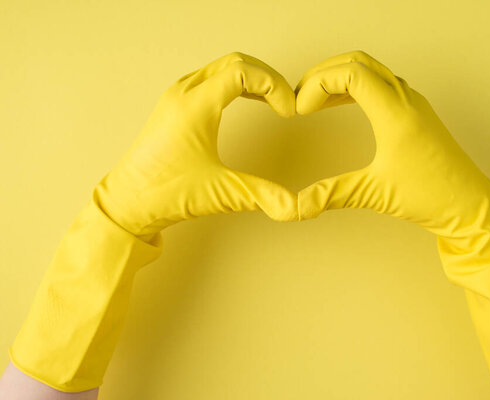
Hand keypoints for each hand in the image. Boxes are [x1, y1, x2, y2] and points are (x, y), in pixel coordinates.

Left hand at [95, 52, 298, 238]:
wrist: (127, 203)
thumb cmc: (164, 194)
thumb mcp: (221, 193)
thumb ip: (264, 195)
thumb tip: (299, 206)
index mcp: (194, 106)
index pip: (243, 72)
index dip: (275, 86)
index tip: (288, 112)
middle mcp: (183, 93)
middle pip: (236, 62)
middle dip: (268, 78)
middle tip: (287, 103)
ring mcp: (177, 96)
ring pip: (223, 67)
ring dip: (252, 78)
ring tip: (274, 101)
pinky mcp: (175, 105)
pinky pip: (211, 79)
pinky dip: (236, 83)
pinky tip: (250, 101)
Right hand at [296, 50, 489, 240]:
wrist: (469, 205)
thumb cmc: (433, 197)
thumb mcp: (375, 194)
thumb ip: (331, 195)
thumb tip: (298, 206)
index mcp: (396, 113)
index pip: (351, 73)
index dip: (318, 84)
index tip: (302, 110)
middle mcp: (406, 100)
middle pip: (358, 61)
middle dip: (324, 73)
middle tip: (301, 95)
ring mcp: (413, 104)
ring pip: (371, 70)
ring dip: (339, 77)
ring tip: (314, 99)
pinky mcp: (415, 113)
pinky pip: (381, 84)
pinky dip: (355, 87)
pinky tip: (340, 105)